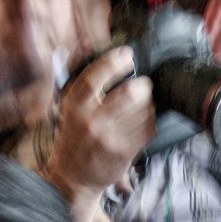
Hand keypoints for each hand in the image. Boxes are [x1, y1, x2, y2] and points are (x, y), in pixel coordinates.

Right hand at [45, 47, 155, 221]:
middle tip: (144, 84)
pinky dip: (151, 121)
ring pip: (142, 112)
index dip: (114, 62)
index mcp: (75, 105)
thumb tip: (89, 46)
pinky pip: (147, 130)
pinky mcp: (124, 153)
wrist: (73, 176)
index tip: (127, 55)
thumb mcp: (69, 107)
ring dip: (149, 104)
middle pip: (128, 94)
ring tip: (144, 103)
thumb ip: (83, 82)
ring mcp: (109, 139)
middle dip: (143, 85)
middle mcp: (91, 121)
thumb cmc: (74, 135)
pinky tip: (145, 119)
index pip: (95, 77)